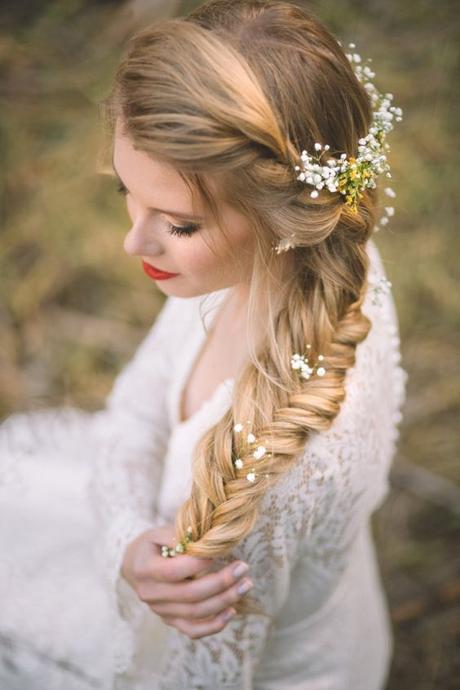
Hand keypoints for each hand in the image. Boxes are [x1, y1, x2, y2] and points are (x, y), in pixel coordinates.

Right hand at [121, 523, 253, 638]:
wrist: (134, 567)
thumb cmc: (151, 545)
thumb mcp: (158, 533)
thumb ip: (178, 536)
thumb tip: (205, 542)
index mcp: (145, 570)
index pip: (174, 572)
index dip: (198, 563)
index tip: (219, 551)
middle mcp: (151, 594)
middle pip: (190, 595)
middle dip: (221, 582)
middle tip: (243, 568)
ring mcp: (161, 611)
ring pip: (196, 613)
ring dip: (225, 601)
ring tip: (246, 585)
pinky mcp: (170, 621)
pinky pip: (193, 630)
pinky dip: (214, 625)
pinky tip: (232, 611)